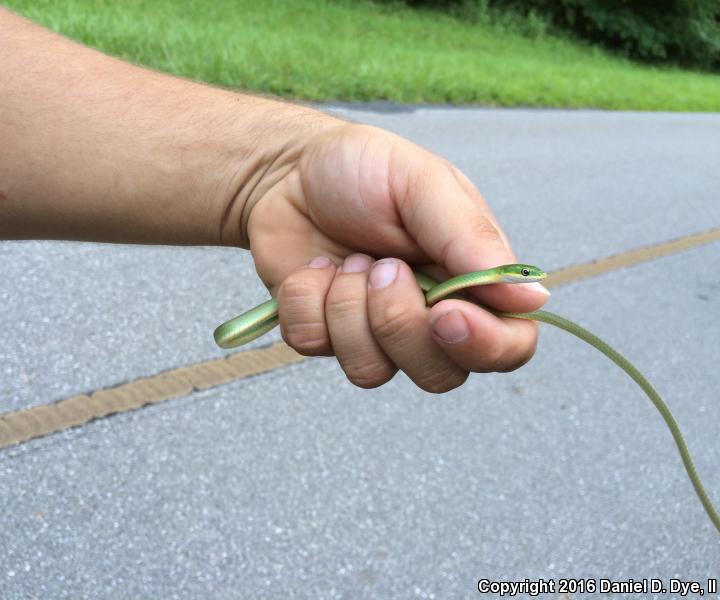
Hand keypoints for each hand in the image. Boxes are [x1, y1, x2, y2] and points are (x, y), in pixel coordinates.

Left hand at [246, 123, 548, 391]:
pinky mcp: (323, 334)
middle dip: (399, 322)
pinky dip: (305, 301)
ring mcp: (372, 332)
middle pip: (440, 375)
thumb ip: (472, 239)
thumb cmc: (366, 168)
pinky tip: (312, 269)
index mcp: (470, 281)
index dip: (484, 346)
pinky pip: (314, 346)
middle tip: (381, 265)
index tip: (445, 314)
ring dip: (347, 307)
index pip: (508, 345)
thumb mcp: (423, 182)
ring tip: (346, 261)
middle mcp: (427, 317)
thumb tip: (532, 299)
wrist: (288, 169)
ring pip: (372, 371)